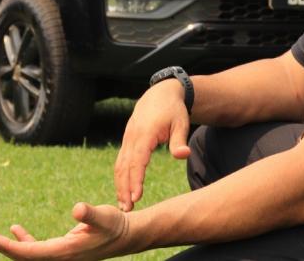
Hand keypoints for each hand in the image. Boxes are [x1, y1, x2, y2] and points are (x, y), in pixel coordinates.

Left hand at [0, 202, 130, 260]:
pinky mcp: (61, 250)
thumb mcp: (104, 216)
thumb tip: (77, 208)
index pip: (31, 253)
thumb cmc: (115, 224)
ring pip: (27, 254)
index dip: (10, 246)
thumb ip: (90, 213)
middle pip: (24, 257)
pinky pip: (36, 249)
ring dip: (8, 244)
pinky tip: (15, 228)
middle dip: (2, 247)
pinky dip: (24, 240)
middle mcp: (59, 258)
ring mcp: (59, 256)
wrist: (125, 235)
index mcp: (65, 253)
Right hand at [113, 80, 190, 211]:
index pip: (137, 161)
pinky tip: (123, 190)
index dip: (136, 180)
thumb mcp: (181, 123)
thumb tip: (183, 155)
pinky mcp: (127, 141)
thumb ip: (179, 140)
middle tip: (127, 209)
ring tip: (123, 205)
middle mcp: (132, 137)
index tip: (136, 197)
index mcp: (144, 134)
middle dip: (124, 188)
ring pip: (119, 165)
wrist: (160, 93)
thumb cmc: (173, 110)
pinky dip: (120, 177)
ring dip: (120, 185)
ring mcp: (127, 138)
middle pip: (124, 166)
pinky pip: (121, 161)